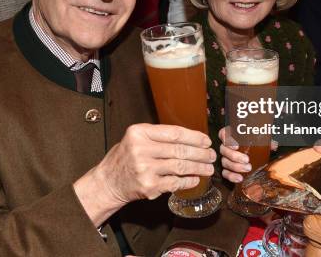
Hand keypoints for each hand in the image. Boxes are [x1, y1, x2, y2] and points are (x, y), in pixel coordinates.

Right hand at [74, 124, 215, 225]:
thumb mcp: (136, 138)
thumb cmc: (125, 157)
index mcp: (139, 133)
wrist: (108, 181)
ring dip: (198, 168)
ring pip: (180, 167)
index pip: (174, 133)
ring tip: (208, 168)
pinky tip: (195, 179)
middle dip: (200, 154)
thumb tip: (192, 138)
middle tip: (211, 156)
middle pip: (180, 150)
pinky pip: (175, 183)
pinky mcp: (149, 186)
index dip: (194, 137)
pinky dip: (188, 181)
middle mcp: (141, 149)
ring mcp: (145, 169)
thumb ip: (158, 136)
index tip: (206, 141)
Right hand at [218, 127, 276, 182]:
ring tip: (247, 168)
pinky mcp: (226, 169)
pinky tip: (240, 178)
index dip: (226, 138)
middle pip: (223, 149)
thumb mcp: (261, 140)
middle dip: (234, 156)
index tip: (236, 145)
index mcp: (232, 136)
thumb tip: (274, 145)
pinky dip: (231, 176)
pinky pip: (225, 173)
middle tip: (246, 159)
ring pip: (224, 161)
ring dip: (236, 166)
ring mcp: (225, 158)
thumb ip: (266, 141)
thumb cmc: (255, 145)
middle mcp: (226, 146)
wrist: (254, 156)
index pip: (223, 133)